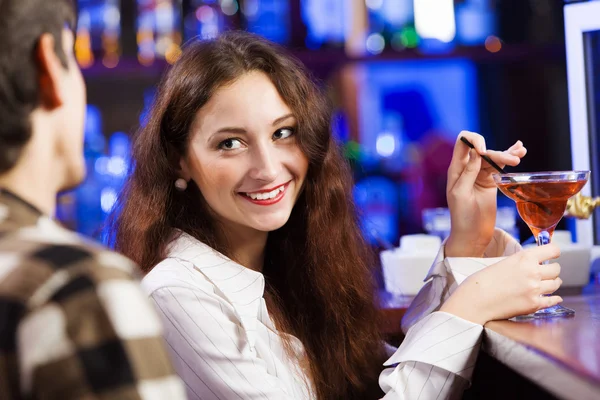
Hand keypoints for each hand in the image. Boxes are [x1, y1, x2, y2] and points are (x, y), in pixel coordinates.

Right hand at [440, 244, 562, 324]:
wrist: (475, 300)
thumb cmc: (482, 281)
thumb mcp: (502, 262)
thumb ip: (520, 262)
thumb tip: (532, 263)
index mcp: (524, 258)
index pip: (553, 250)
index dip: (553, 252)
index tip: (552, 255)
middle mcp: (533, 272)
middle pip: (556, 269)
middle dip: (552, 270)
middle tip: (546, 272)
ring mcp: (535, 289)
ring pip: (556, 284)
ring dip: (552, 283)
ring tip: (545, 284)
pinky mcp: (534, 305)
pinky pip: (553, 300)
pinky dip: (553, 299)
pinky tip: (550, 297)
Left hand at [445, 131, 526, 256]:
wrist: (472, 235)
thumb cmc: (461, 217)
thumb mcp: (461, 194)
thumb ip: (468, 173)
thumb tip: (475, 152)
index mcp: (456, 169)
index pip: (462, 143)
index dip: (474, 141)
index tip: (484, 152)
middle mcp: (467, 168)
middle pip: (483, 150)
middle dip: (497, 153)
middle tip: (513, 161)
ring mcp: (480, 174)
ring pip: (494, 157)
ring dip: (507, 154)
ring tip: (520, 155)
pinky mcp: (491, 182)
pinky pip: (500, 166)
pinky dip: (509, 157)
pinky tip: (519, 150)